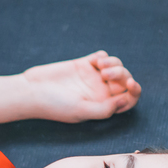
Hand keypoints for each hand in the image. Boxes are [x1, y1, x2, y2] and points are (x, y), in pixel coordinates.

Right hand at [22, 51, 141, 122]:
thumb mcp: (81, 110)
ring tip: (101, 66)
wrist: (32, 90)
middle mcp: (100, 92)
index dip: (134, 92)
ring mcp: (92, 78)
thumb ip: (104, 109)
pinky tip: (94, 61)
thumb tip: (124, 101)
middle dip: (122, 74)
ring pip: (116, 66)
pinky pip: (102, 57)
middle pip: (124, 81)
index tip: (130, 84)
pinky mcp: (83, 64)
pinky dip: (103, 56)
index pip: (128, 100)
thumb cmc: (54, 105)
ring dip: (114, 63)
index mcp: (102, 106)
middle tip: (107, 74)